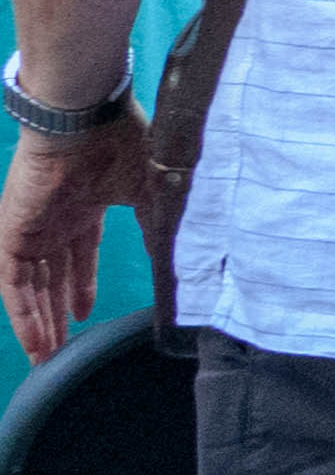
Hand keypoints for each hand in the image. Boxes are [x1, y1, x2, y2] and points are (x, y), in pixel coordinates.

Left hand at [0, 111, 144, 360]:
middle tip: (61, 349)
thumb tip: (177, 262)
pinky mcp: (12, 232)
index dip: (80, 286)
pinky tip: (34, 339)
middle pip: (51, 277)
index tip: (84, 314)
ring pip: (30, 286)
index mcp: (85, 204)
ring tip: (47, 357)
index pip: (78, 255)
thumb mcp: (151, 193)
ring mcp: (31, 226)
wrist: (84, 117)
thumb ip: (158, 228)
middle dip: (56, 313)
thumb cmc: (123, 144)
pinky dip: (23, 312)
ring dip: (38, 322)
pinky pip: (13, 282)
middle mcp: (55, 218)